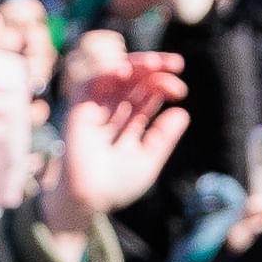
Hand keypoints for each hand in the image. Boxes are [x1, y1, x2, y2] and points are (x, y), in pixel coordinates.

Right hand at [39, 57, 185, 230]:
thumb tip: (182, 112)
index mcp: (131, 121)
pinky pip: (92, 81)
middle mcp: (115, 111)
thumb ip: (164, 137)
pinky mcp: (79, 107)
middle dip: (155, 68)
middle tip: (176, 64)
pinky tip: (126, 71)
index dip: (165, 85)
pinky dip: (108, 72)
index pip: (149, 94)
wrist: (88, 197)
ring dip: (137, 65)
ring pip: (117, 75)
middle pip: (136, 80)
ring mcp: (98, 107)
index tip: (180, 92)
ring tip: (156, 63)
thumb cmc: (116, 184)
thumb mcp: (149, 159)